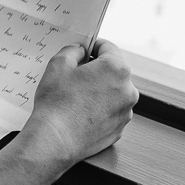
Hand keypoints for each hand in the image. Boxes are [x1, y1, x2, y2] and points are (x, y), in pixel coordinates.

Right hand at [21, 40, 138, 168]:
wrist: (55, 140)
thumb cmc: (57, 102)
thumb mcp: (58, 65)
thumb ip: (73, 50)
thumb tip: (80, 51)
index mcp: (116, 69)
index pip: (109, 47)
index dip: (93, 45)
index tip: (83, 48)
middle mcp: (128, 90)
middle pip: (114, 71)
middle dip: (96, 69)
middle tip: (75, 73)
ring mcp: (126, 112)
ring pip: (113, 92)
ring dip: (99, 90)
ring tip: (76, 96)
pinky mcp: (119, 129)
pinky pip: (111, 111)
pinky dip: (100, 108)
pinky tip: (81, 111)